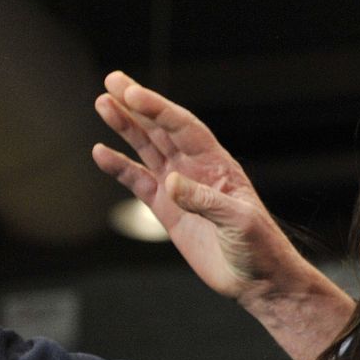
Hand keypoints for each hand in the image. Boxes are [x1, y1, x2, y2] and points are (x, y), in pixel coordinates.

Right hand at [91, 73, 355, 359]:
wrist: (258, 279)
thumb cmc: (259, 247)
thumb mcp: (239, 222)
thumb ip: (205, 201)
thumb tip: (171, 182)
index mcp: (217, 164)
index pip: (183, 127)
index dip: (158, 109)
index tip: (132, 93)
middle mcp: (196, 169)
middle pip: (162, 129)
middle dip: (137, 105)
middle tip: (111, 79)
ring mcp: (179, 188)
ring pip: (147, 149)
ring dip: (125, 127)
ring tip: (102, 103)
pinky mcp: (167, 210)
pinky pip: (138, 182)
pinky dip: (120, 167)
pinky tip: (101, 152)